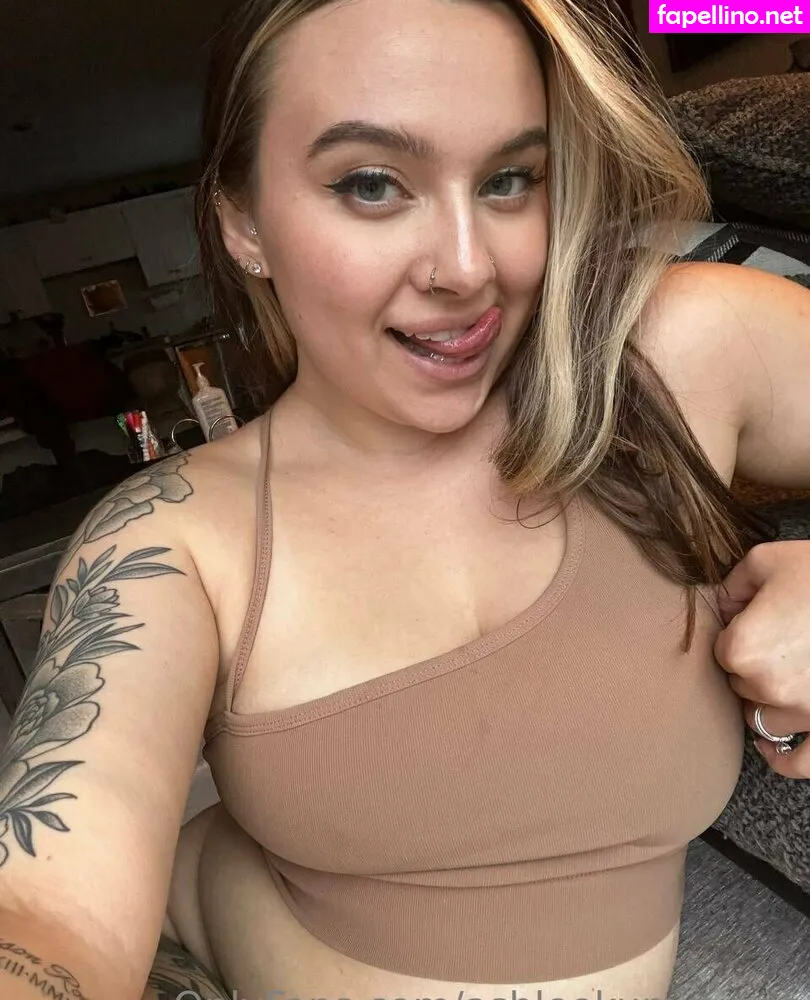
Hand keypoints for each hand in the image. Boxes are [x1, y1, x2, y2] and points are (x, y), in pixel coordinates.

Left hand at [714, 540, 809, 777]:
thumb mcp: (768, 560)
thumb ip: (733, 585)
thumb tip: (723, 607)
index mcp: (744, 648)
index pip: (721, 651)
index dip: (740, 633)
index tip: (761, 619)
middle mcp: (769, 688)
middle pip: (742, 687)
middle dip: (756, 666)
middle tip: (785, 641)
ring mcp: (804, 714)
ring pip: (764, 719)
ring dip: (771, 702)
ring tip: (790, 676)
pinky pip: (800, 763)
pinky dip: (783, 760)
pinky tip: (771, 749)